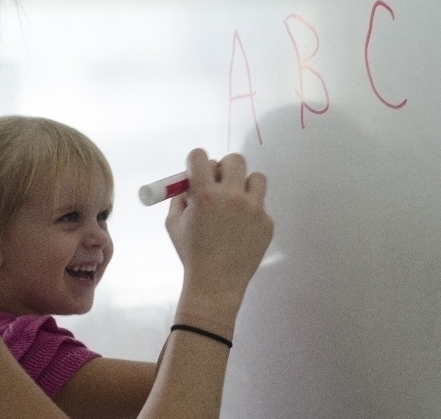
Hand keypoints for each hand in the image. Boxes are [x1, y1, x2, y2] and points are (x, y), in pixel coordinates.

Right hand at [165, 148, 273, 333]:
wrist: (215, 284)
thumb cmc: (191, 254)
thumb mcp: (174, 223)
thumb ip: (180, 197)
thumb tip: (189, 180)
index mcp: (204, 194)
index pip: (201, 156)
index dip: (196, 162)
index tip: (197, 170)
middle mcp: (231, 197)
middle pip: (234, 160)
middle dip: (223, 168)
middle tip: (219, 182)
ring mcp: (253, 209)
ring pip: (256, 178)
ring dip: (244, 185)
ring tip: (235, 202)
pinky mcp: (266, 222)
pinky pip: (261, 206)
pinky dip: (251, 213)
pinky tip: (241, 230)